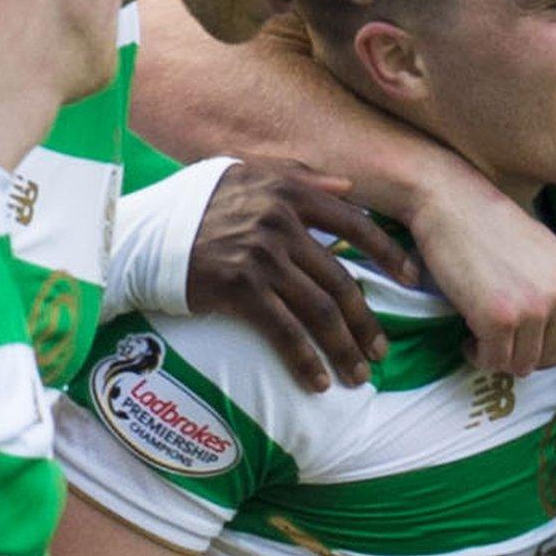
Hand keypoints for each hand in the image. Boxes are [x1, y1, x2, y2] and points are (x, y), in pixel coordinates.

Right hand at [187, 159, 413, 391]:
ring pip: (320, 312)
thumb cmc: (195, 205)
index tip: (410, 278)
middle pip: (341, 280)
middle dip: (367, 322)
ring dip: (344, 349)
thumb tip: (347, 185)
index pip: (354, 223)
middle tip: (381, 350)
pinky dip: (306, 361)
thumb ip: (298, 175)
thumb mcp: (245, 173)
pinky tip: (318, 383)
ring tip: (358, 375)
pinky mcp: (240, 289)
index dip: (388, 253)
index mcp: (288, 191)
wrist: (144, 235)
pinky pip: (285, 332)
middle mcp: (280, 221)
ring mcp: (261, 256)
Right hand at [408, 173, 555, 376]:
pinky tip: (468, 337)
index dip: (548, 351)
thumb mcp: (548, 258)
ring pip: (522, 365)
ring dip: (499, 358)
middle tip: (498, 341)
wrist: (453, 203)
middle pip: (552, 359)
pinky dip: (479, 356)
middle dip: (522, 355)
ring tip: (481, 337)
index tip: (524, 343)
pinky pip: (493, 361)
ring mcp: (535, 310)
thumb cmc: (494, 228)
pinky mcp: (500, 319)